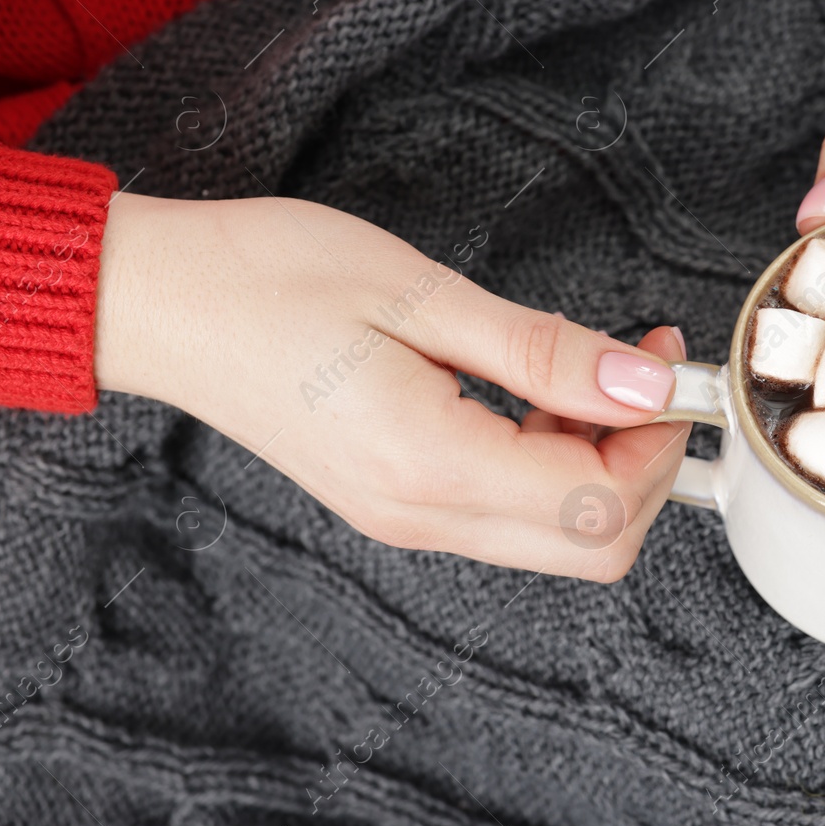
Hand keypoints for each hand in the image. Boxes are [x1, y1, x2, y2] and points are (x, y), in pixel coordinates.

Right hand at [95, 193, 689, 580]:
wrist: (160, 302)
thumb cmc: (268, 279)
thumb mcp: (422, 295)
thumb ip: (544, 352)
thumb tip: (643, 386)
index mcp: (428, 464)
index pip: (599, 504)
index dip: (655, 440)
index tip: (665, 367)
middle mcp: (421, 515)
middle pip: (594, 546)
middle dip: (643, 465)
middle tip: (640, 373)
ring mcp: (407, 519)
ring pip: (559, 537)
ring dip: (602, 463)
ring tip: (590, 372)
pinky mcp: (400, 502)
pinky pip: (511, 513)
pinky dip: (555, 464)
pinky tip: (542, 395)